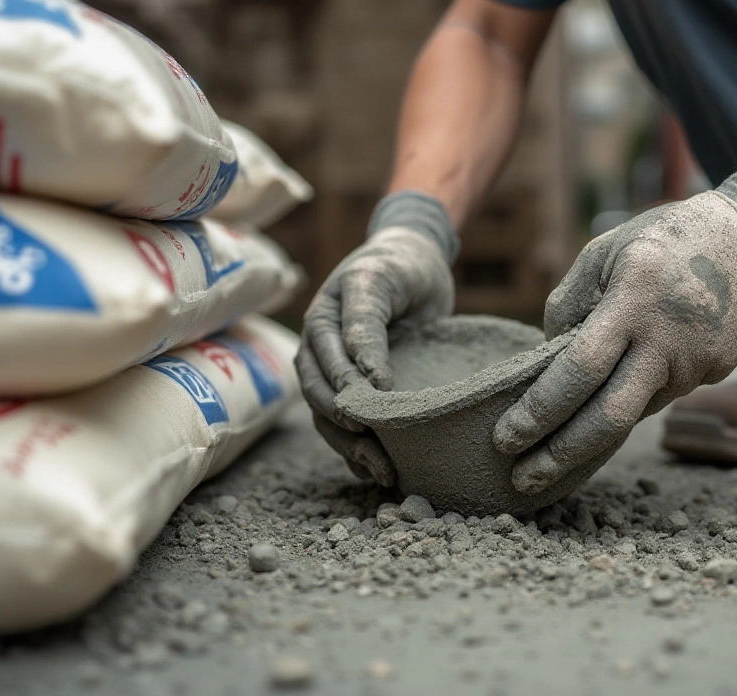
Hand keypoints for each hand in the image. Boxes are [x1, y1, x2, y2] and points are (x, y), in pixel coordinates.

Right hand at [296, 191, 457, 484]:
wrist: (416, 263)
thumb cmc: (396, 267)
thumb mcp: (379, 281)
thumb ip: (365, 321)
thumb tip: (366, 376)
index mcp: (320, 324)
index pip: (322, 364)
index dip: (343, 388)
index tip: (375, 404)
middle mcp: (322, 353)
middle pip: (320, 399)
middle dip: (345, 428)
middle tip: (375, 452)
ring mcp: (338, 375)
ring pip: (331, 420)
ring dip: (353, 449)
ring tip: (383, 473)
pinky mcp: (360, 392)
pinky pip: (350, 428)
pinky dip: (362, 452)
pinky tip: (382, 473)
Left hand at [493, 149, 736, 493]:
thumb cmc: (666, 237)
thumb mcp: (606, 249)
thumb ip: (569, 303)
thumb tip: (543, 359)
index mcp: (634, 299)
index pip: (579, 370)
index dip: (540, 410)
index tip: (506, 437)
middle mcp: (667, 341)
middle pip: (609, 418)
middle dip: (560, 455)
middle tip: (522, 479)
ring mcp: (695, 363)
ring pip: (632, 415)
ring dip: (588, 441)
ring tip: (546, 460)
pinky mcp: (713, 373)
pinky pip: (656, 399)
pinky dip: (623, 410)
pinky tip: (597, 418)